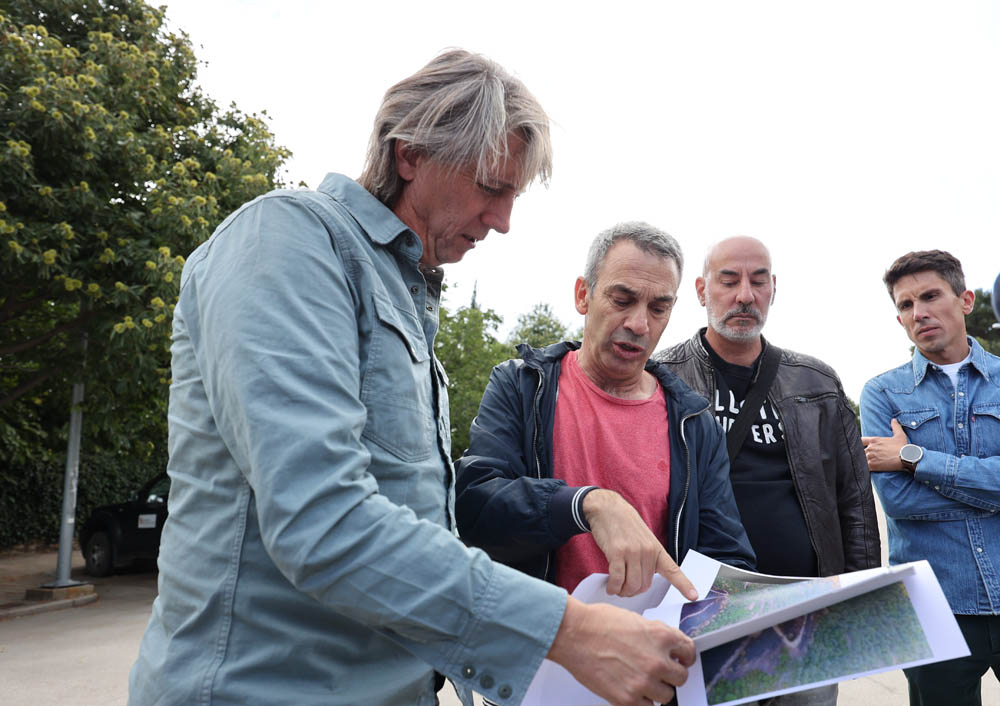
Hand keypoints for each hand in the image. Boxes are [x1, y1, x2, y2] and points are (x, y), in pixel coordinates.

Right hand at [548, 597, 694, 705]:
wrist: (573, 633)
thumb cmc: (597, 623)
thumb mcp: (635, 620)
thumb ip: (655, 635)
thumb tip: (666, 647)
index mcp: (661, 636)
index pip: (689, 652)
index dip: (685, 657)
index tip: (681, 660)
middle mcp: (657, 660)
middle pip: (681, 677)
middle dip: (671, 675)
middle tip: (660, 672)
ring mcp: (643, 681)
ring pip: (667, 696)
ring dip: (657, 689)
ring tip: (642, 680)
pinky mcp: (627, 698)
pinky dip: (642, 701)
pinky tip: (632, 689)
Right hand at [583, 489, 696, 598]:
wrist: (608, 508)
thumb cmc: (624, 524)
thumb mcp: (643, 539)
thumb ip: (647, 558)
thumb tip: (641, 580)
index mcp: (656, 549)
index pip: (673, 570)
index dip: (684, 585)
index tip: (694, 596)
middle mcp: (647, 551)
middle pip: (644, 585)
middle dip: (634, 591)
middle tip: (625, 589)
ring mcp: (632, 552)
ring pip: (632, 585)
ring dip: (623, 591)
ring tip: (616, 588)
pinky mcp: (617, 552)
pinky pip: (617, 579)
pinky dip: (613, 587)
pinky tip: (610, 587)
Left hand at [861, 418, 908, 471]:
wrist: (906, 458)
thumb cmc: (903, 447)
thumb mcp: (900, 435)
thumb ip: (895, 426)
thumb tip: (894, 420)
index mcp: (874, 440)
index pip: (861, 440)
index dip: (860, 444)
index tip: (861, 447)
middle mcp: (870, 448)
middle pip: (860, 450)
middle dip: (862, 453)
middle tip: (864, 457)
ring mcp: (870, 456)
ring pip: (861, 458)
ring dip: (863, 460)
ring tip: (865, 464)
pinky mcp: (871, 465)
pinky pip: (863, 467)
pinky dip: (864, 468)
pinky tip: (865, 469)